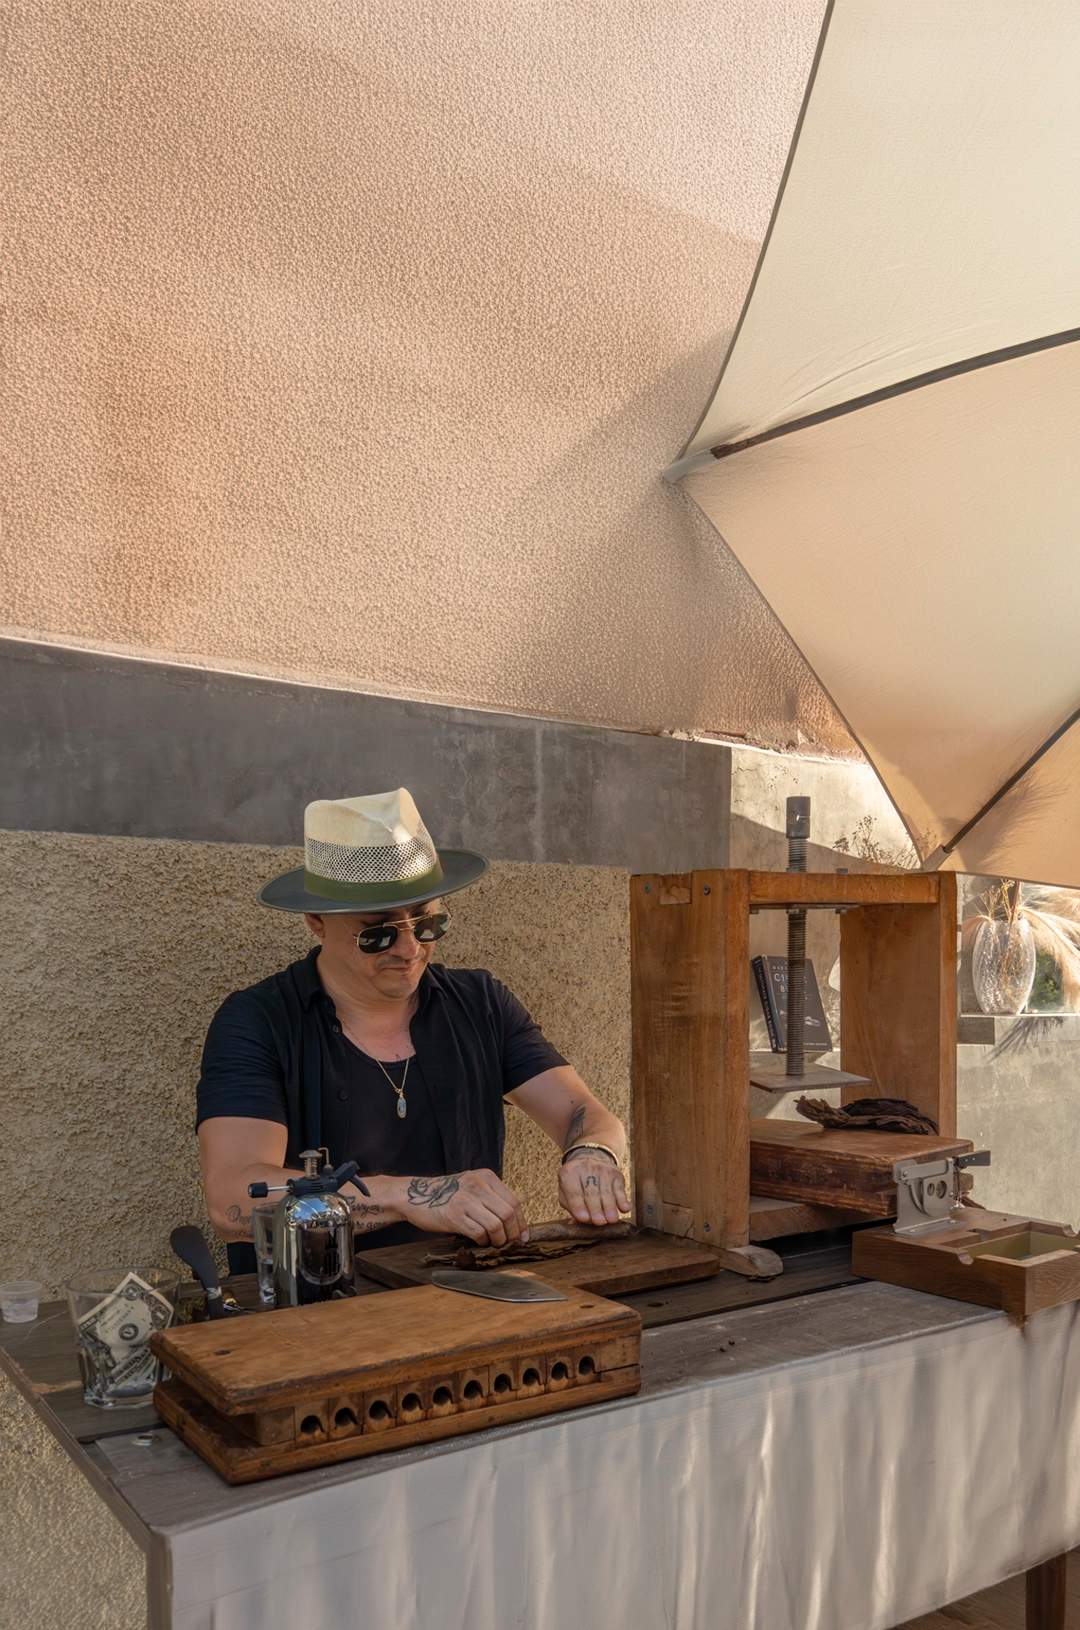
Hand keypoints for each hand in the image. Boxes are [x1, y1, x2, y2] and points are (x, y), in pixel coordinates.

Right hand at [400, 1169, 528, 1247]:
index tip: (522, 1236)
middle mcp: (478, 1185)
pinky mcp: (454, 1216)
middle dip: (512, 1233)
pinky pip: (479, 1233)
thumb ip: (491, 1197)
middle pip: (508, 1214)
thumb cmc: (446, 1194)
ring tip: (493, 1242)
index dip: (521, 1222)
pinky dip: (483, 1241)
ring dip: (498, 1240)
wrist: (414, 1195)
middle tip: (509, 1243)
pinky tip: (479, 1241)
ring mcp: (466, 1200)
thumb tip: (514, 1222)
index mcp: (486, 1177)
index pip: (514, 1202)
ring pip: (496, 1225)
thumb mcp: (471, 1185)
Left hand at [559, 1151, 629, 1226]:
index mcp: (568, 1173)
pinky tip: (624, 1209)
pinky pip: (620, 1188)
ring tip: (612, 1220)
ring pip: (606, 1191)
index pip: (573, 1192)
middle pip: (591, 1192)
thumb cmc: (577, 1184)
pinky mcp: (616, 1173)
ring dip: (610, 1206)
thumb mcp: (567, 1194)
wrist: (590, 1160)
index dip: (578, 1206)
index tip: (584, 1218)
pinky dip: (623, 1200)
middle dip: (595, 1208)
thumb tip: (579, 1221)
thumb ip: (571, 1208)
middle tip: (599, 1222)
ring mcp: (602, 1168)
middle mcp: (585, 1167)